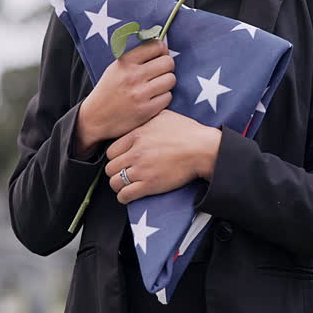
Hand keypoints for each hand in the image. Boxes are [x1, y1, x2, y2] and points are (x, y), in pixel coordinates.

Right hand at [75, 39, 174, 153]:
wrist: (96, 118)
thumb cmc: (109, 90)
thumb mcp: (116, 68)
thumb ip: (136, 57)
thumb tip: (162, 47)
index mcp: (125, 62)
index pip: (156, 46)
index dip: (162, 49)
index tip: (160, 55)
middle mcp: (133, 76)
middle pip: (168, 62)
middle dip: (167, 66)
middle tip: (160, 72)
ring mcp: (140, 94)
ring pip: (171, 79)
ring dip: (166, 82)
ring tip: (157, 86)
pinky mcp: (146, 110)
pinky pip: (168, 96)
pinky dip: (163, 97)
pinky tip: (153, 98)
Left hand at [104, 110, 221, 204]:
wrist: (202, 149)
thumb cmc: (187, 132)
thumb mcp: (163, 116)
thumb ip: (147, 117)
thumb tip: (142, 115)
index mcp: (136, 135)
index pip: (110, 151)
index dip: (115, 157)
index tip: (121, 160)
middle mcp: (135, 153)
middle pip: (110, 167)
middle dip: (115, 172)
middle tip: (123, 173)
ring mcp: (141, 170)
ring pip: (114, 182)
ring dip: (118, 185)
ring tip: (125, 185)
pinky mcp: (150, 185)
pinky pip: (125, 195)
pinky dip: (124, 197)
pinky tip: (129, 195)